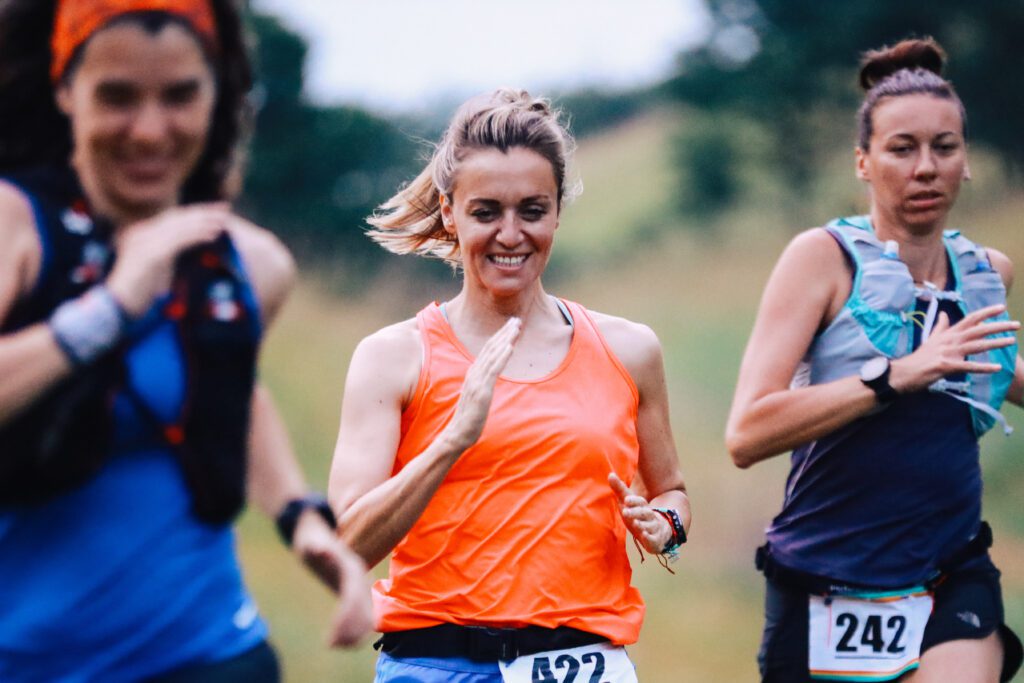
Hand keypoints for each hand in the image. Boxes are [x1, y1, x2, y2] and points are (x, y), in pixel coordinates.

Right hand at [105, 203, 231, 317]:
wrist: (114, 307)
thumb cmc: (136, 293)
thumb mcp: (154, 269)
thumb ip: (166, 256)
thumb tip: (186, 249)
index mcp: (142, 234)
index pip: (172, 217)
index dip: (194, 212)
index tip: (215, 211)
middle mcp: (142, 233)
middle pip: (177, 216)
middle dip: (203, 211)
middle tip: (225, 208)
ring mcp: (145, 242)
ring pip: (180, 226)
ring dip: (204, 222)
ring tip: (223, 221)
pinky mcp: (151, 255)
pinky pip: (178, 241)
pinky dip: (197, 236)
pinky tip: (212, 235)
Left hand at [291, 511, 373, 647]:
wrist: (314, 531)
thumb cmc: (309, 537)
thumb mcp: (309, 541)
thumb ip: (316, 546)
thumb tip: (321, 551)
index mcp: (351, 567)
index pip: (354, 596)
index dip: (347, 618)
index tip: (333, 636)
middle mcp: (357, 576)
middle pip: (363, 606)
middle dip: (352, 628)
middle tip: (333, 645)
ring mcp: (356, 582)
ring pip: (364, 610)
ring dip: (355, 630)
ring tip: (336, 645)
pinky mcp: (350, 588)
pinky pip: (358, 610)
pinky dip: (353, 626)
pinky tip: (339, 640)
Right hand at [442, 317, 521, 451]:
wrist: (458, 434)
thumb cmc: (469, 418)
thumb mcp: (478, 396)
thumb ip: (483, 384)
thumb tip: (490, 378)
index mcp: (473, 373)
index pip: (487, 350)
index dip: (499, 337)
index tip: (511, 326)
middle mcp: (474, 373)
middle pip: (490, 347)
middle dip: (504, 333)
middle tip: (517, 320)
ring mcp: (477, 381)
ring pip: (493, 355)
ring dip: (505, 339)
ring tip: (516, 328)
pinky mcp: (482, 391)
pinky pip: (493, 370)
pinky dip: (501, 357)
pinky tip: (510, 347)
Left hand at [608, 472, 671, 553]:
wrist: (658, 530)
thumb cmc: (638, 514)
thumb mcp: (628, 502)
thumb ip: (620, 489)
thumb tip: (610, 474)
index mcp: (643, 507)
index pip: (640, 502)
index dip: (634, 501)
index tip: (626, 499)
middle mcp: (650, 516)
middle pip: (644, 513)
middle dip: (635, 512)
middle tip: (625, 511)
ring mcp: (653, 528)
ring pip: (649, 526)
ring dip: (642, 524)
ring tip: (635, 523)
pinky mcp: (655, 540)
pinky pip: (653, 539)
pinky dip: (649, 538)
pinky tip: (644, 535)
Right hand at [890, 304, 1019, 393]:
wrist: (903, 372)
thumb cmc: (918, 358)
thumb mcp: (930, 339)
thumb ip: (940, 326)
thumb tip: (943, 313)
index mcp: (948, 334)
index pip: (970, 319)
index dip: (986, 313)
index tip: (1002, 308)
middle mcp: (949, 340)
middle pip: (978, 330)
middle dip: (998, 326)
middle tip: (1016, 325)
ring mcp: (948, 353)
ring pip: (976, 345)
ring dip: (995, 343)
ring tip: (1011, 341)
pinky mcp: (946, 366)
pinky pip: (968, 366)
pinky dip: (983, 367)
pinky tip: (996, 368)